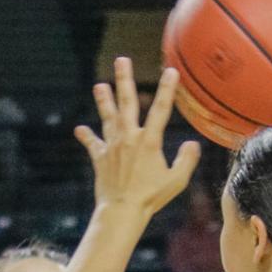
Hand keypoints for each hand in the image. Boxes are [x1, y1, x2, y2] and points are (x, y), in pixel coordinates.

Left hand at [75, 60, 201, 219]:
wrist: (122, 211)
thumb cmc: (151, 198)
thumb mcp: (176, 181)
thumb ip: (187, 160)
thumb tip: (192, 144)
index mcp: (149, 141)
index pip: (161, 110)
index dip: (167, 89)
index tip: (171, 71)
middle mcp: (129, 138)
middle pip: (127, 103)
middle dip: (125, 79)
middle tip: (121, 60)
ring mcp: (112, 147)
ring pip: (107, 118)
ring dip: (103, 100)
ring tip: (99, 85)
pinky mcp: (100, 158)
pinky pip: (93, 144)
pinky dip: (87, 136)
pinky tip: (79, 129)